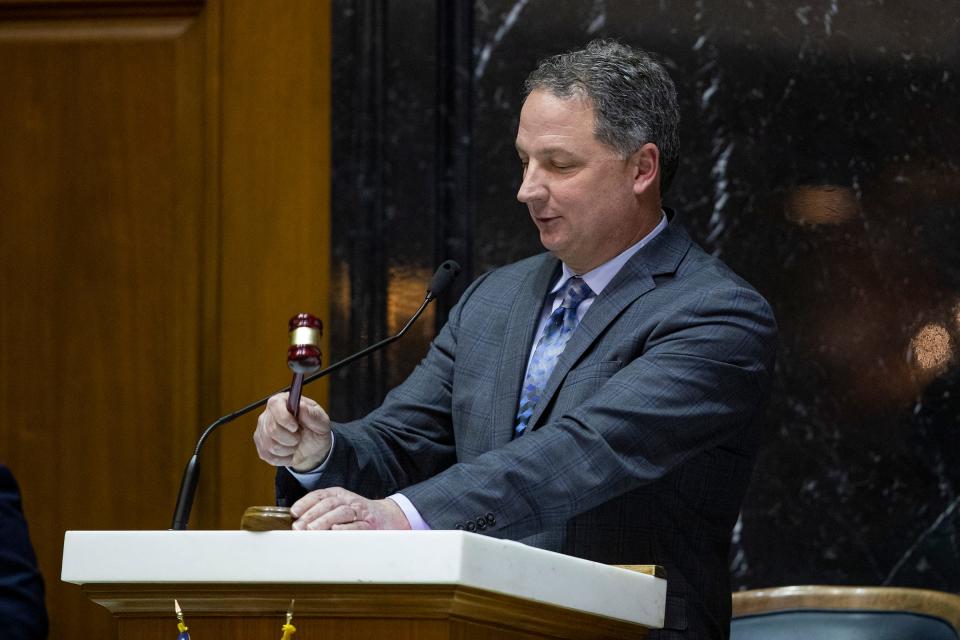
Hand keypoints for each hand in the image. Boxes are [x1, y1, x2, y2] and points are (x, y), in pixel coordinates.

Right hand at [253, 392, 331, 471]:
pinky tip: (289, 452)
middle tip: (299, 437)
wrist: (313, 449)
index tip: (295, 427)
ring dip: (288, 449)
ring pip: (270, 445)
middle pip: (272, 429)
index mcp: (283, 401)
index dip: (284, 418)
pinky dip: (283, 458)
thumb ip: (312, 414)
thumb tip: (301, 406)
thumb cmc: (316, 430)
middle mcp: (269, 414)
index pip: (275, 404)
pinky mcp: (260, 445)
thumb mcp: (321, 421)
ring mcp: (262, 430)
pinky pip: (268, 455)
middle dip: (290, 438)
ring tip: (295, 444)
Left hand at [290, 487, 410, 529]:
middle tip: (298, 526)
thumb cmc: (359, 515)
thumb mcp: (340, 507)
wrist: (389, 517)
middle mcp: (350, 500)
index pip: (320, 495)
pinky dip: (345, 528)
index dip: (306, 502)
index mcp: (340, 494)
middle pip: (329, 503)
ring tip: (311, 529)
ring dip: (325, 520)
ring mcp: (361, 512)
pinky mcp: (370, 525)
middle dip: (312, 514)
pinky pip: (357, 525)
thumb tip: (296, 522)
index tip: (293, 512)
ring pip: (341, 512)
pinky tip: (335, 530)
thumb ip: (321, 512)